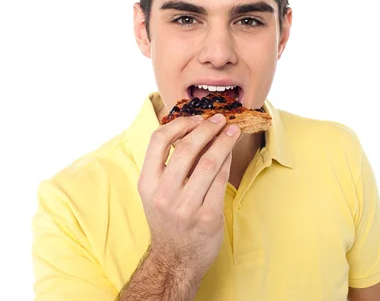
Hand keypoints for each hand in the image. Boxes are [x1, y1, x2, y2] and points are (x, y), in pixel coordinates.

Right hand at [137, 114, 240, 280]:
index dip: (178, 124)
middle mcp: (163, 194)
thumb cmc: (168, 221)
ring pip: (209, 162)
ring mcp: (186, 207)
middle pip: (187, 148)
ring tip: (232, 131)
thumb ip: (168, 165)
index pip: (158, 141)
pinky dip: (228, 161)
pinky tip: (231, 152)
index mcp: (147, 184)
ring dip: (223, 141)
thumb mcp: (156, 193)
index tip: (195, 118)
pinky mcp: (207, 216)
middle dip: (207, 128)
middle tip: (220, 120)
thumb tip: (192, 130)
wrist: (175, 261)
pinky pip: (221, 180)